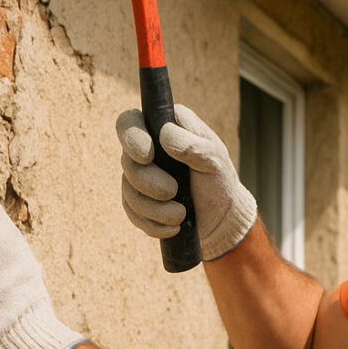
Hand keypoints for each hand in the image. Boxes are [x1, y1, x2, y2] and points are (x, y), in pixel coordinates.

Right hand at [117, 104, 257, 260]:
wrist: (220, 217)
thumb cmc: (218, 180)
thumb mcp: (214, 159)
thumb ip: (192, 144)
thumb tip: (164, 135)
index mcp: (164, 127)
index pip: (130, 121)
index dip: (132, 137)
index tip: (147, 156)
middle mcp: (147, 148)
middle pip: (127, 162)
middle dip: (148, 182)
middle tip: (172, 191)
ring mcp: (138, 176)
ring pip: (129, 191)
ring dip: (154, 208)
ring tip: (180, 214)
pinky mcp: (137, 201)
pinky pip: (132, 212)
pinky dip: (153, 223)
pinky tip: (173, 226)